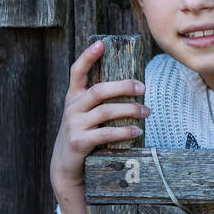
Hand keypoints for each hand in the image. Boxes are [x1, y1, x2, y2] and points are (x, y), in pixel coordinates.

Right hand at [49, 39, 149, 213]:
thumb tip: (133, 87)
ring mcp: (73, 126)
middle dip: (123, 86)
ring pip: (105, 111)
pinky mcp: (79, 143)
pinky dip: (124, 131)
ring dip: (130, 110)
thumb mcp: (86, 117)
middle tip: (143, 88)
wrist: (66, 169)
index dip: (88, 56)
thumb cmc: (83, 138)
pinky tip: (137, 131)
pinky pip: (105, 133)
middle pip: (99, 90)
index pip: (77, 72)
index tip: (101, 43)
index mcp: (73, 98)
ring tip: (147, 112)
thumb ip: (100, 103)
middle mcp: (71, 109)